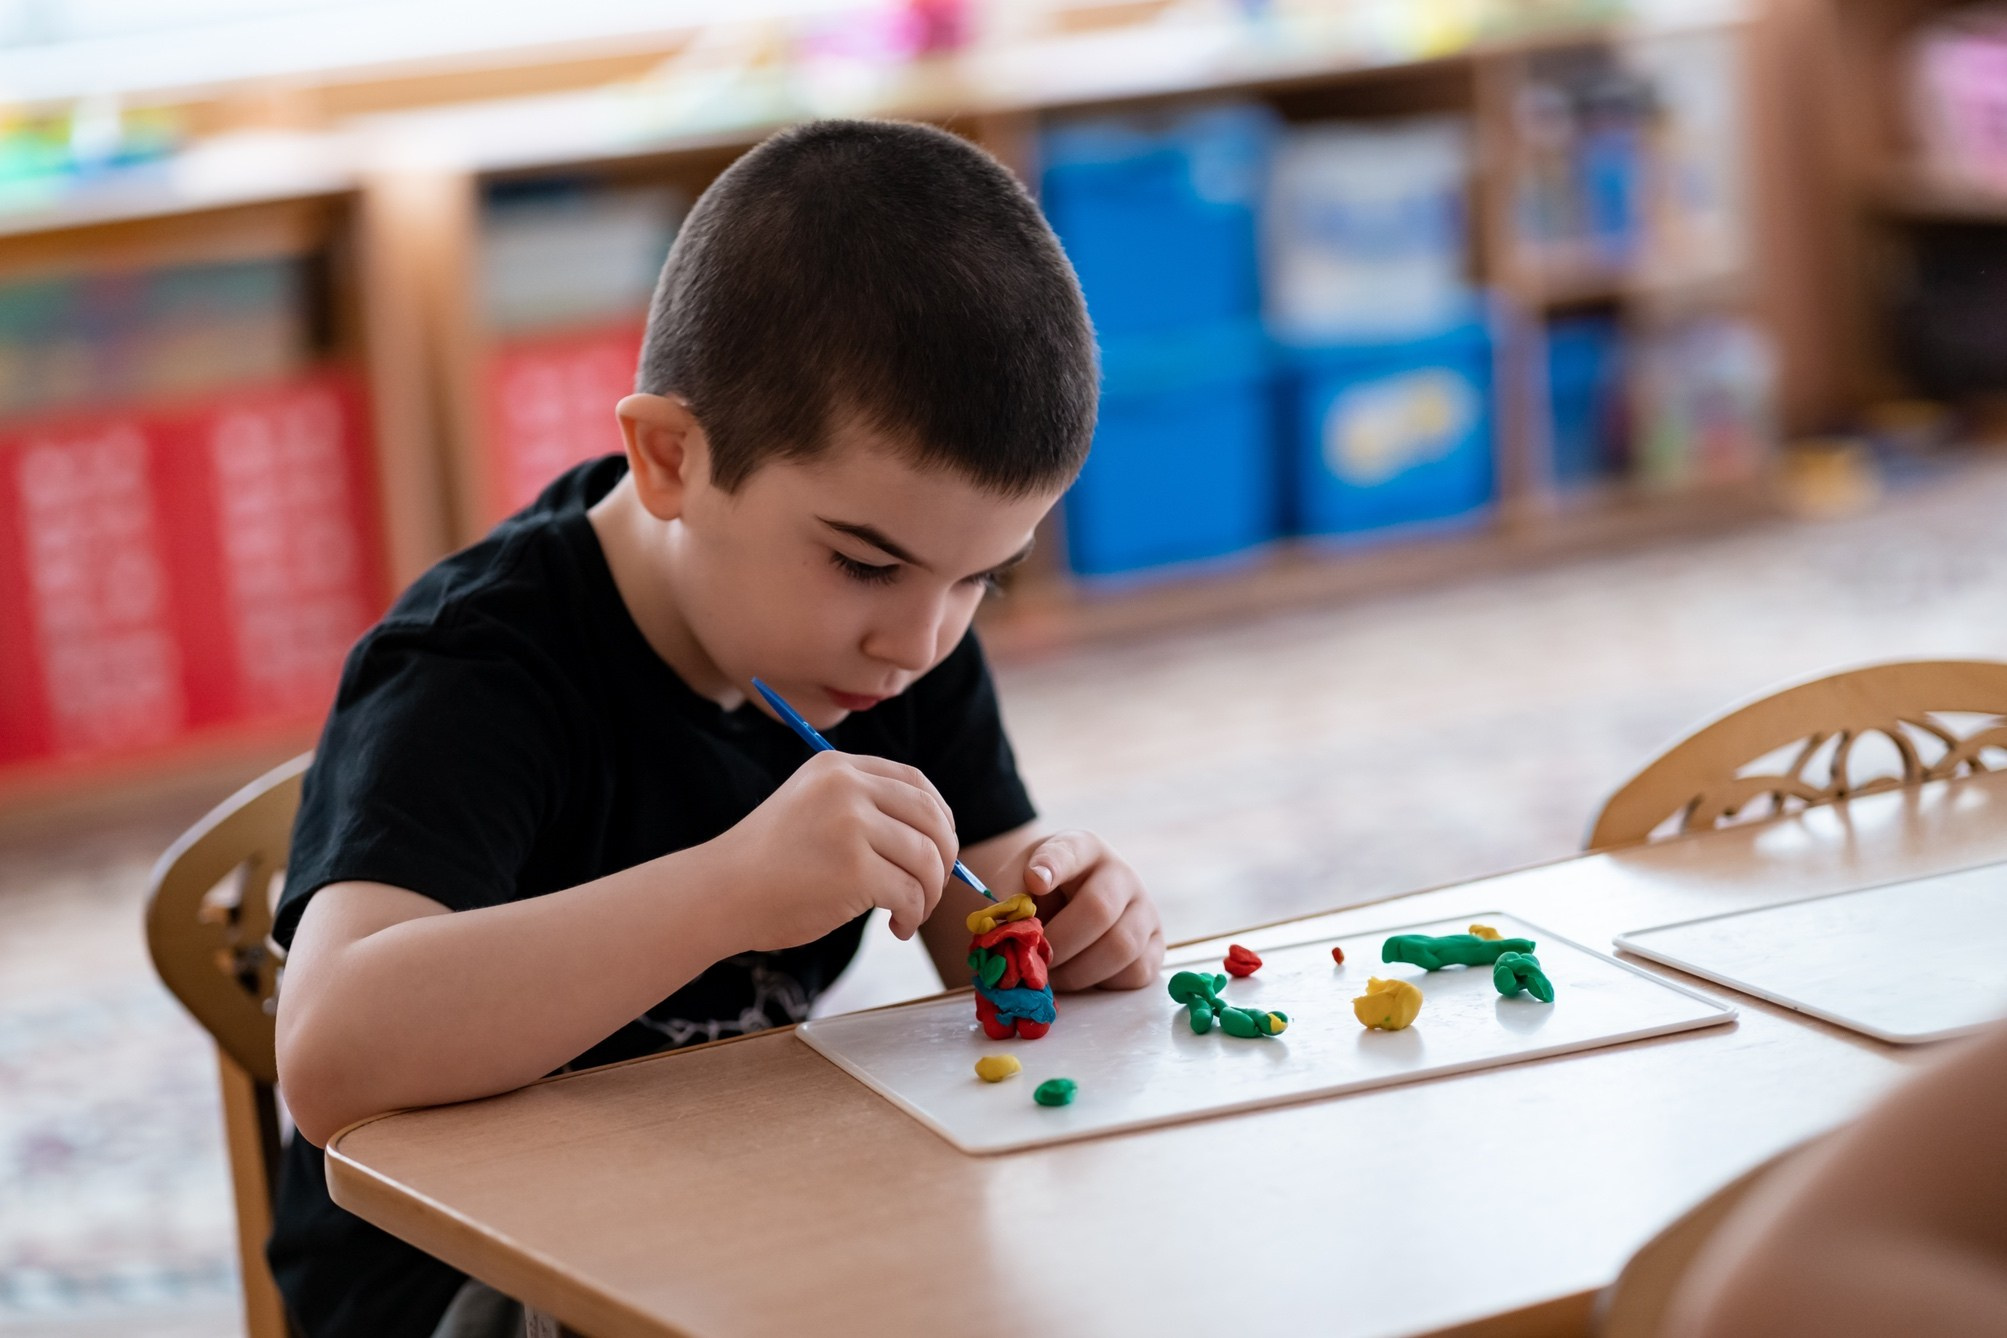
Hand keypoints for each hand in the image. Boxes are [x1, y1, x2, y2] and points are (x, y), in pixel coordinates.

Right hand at [708, 751, 957, 949]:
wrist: (719, 892)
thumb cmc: (764, 863)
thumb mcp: (810, 807)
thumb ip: (861, 808)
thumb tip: (933, 839)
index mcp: (837, 767)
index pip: (916, 781)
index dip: (939, 817)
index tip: (939, 848)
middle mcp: (848, 787)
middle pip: (932, 818)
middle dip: (945, 858)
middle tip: (933, 888)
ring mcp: (852, 826)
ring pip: (927, 859)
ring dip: (929, 895)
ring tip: (908, 914)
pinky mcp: (856, 869)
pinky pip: (910, 893)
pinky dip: (912, 915)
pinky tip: (896, 926)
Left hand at [1022, 830, 1162, 990]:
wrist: (1067, 904)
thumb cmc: (1040, 893)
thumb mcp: (1016, 882)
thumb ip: (1007, 898)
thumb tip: (1007, 929)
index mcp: (1082, 848)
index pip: (1069, 851)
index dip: (1052, 866)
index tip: (1034, 880)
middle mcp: (1120, 874)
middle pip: (1098, 909)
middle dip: (1059, 944)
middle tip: (1035, 961)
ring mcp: (1144, 908)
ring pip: (1121, 947)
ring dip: (1078, 972)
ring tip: (1052, 976)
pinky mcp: (1155, 944)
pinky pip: (1137, 972)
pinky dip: (1104, 983)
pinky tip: (1082, 975)